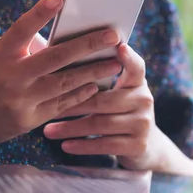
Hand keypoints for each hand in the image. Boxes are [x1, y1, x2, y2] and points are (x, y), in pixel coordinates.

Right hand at [0, 0, 123, 154]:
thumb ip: (20, 45)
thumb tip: (54, 35)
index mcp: (0, 55)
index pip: (21, 29)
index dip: (39, 12)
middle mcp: (11, 76)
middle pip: (55, 57)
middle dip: (87, 45)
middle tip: (113, 35)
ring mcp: (21, 100)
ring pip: (65, 83)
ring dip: (94, 71)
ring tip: (115, 62)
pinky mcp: (29, 120)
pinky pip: (62, 105)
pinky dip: (81, 94)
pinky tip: (96, 85)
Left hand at [44, 43, 163, 170]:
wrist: (144, 145)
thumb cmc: (118, 111)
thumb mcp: (117, 92)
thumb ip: (99, 77)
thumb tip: (59, 56)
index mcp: (138, 82)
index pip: (136, 67)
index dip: (129, 57)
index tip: (120, 47)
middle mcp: (144, 100)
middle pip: (105, 99)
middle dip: (74, 103)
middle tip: (48, 104)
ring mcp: (143, 124)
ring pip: (101, 124)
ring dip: (71, 127)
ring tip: (48, 130)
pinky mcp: (138, 145)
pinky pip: (105, 145)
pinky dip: (83, 146)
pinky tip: (65, 145)